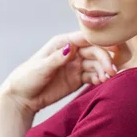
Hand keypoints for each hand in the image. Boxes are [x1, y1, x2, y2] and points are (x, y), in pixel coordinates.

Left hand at [0, 31, 117, 115]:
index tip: (113, 49)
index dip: (100, 42)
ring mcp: (75, 65)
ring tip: (108, 79)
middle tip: (112, 71)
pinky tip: (102, 83)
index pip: (85, 39)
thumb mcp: (41, 67)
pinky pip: (92, 76)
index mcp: (62, 43)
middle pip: (94, 51)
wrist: (22, 97)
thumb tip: (71, 48)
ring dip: (104, 70)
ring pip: (95, 64)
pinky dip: (99, 78)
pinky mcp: (77, 79)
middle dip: (105, 60)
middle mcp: (71, 52)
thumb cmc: (27, 78)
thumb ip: (57, 58)